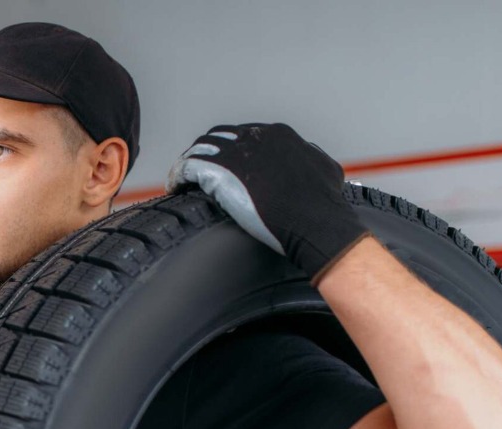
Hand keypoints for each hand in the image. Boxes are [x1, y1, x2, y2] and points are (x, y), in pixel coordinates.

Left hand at [165, 123, 368, 282]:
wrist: (316, 222)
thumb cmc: (324, 203)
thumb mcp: (323, 168)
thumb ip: (309, 156)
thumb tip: (306, 153)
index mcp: (278, 134)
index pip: (244, 134)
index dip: (229, 150)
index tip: (223, 167)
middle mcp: (255, 136)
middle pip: (218, 137)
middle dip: (207, 154)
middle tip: (198, 175)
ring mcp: (236, 152)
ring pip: (200, 148)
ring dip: (189, 164)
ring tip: (183, 183)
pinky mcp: (219, 171)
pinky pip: (187, 166)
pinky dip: (178, 176)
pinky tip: (176, 189)